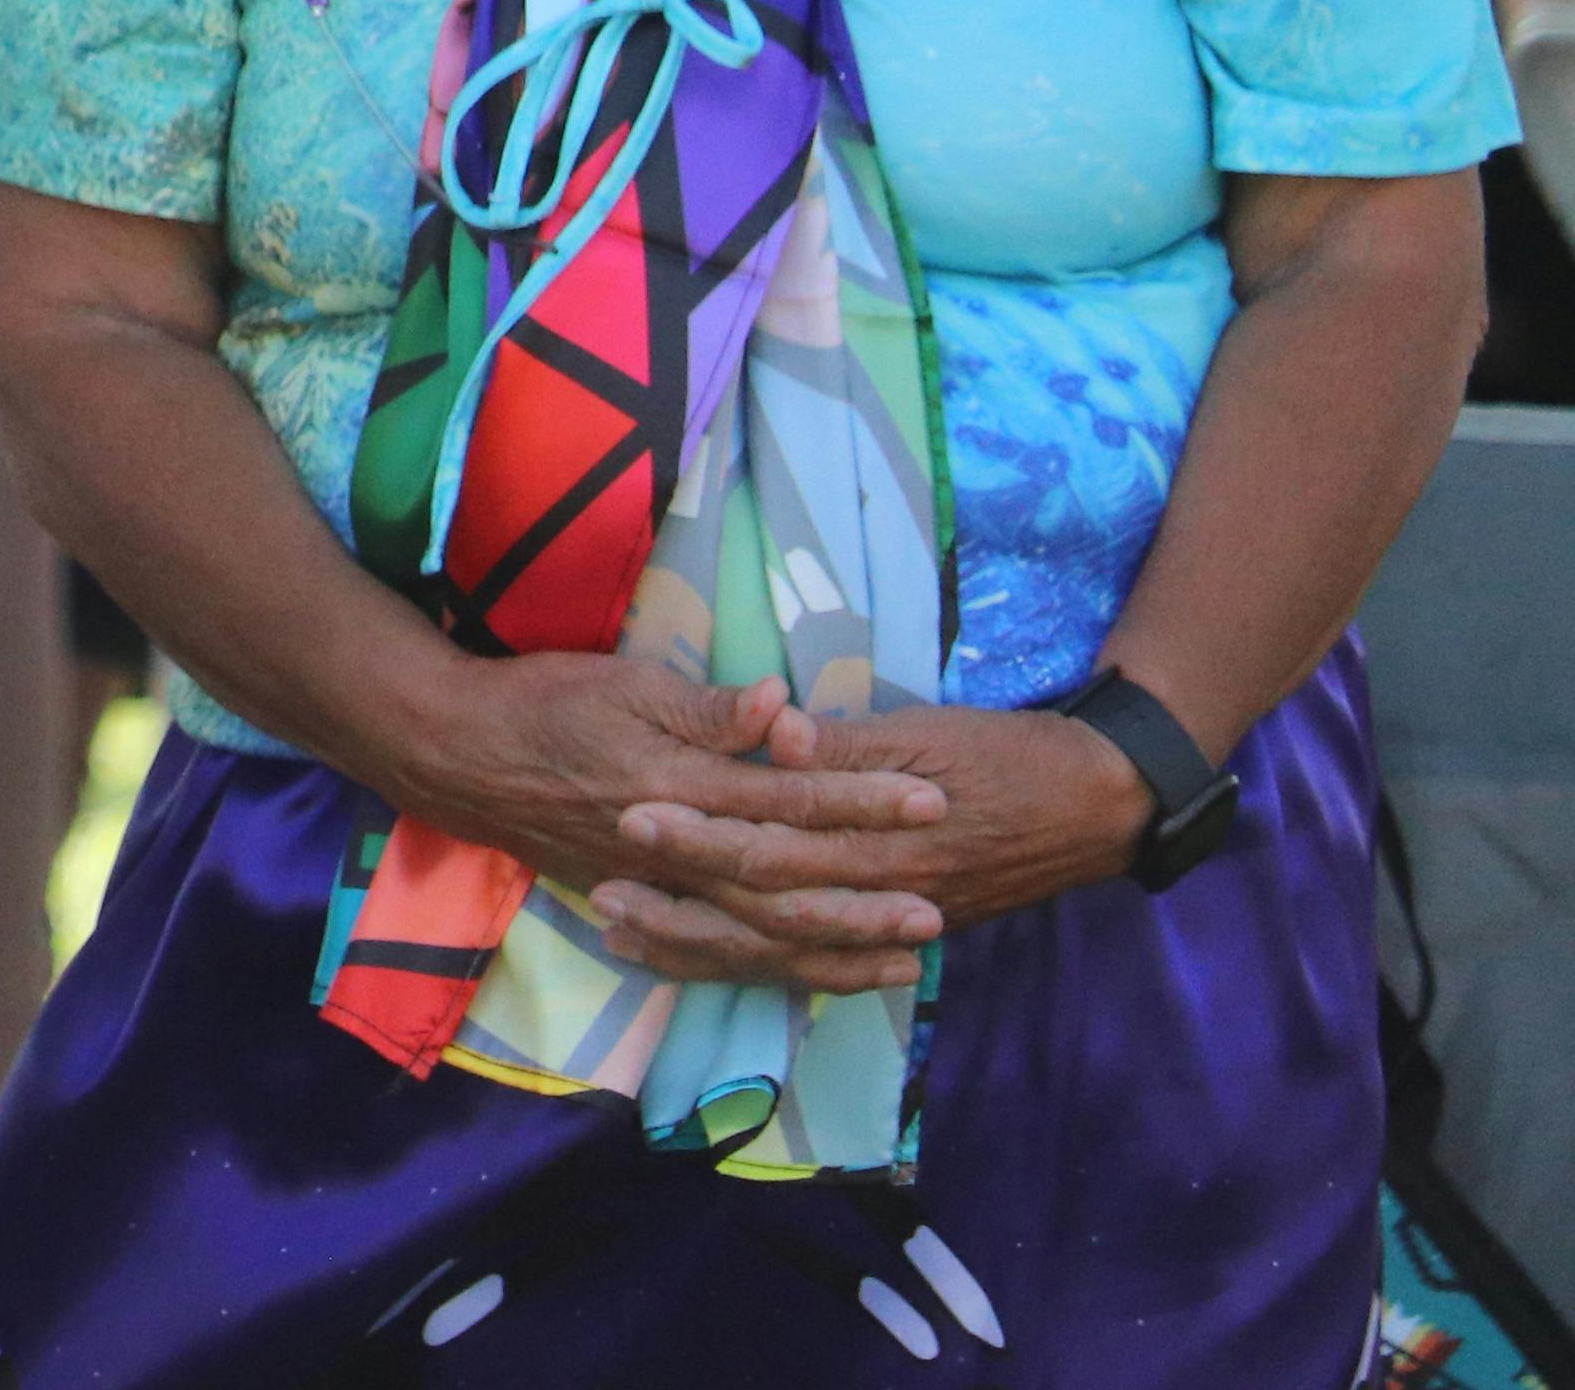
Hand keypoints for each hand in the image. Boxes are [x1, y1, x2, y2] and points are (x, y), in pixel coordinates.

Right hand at [380, 658, 954, 993]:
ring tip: (901, 961)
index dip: (861, 800)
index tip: (930, 800)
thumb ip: (708, 710)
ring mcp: (655, 887)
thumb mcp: (624, 684)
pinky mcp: (638, 902)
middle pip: (785, 887)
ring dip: (832, 950)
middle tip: (939, 909)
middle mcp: (675, 851)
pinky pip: (715, 953)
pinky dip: (770, 969)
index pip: (789, 798)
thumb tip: (784, 706)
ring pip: (756, 936)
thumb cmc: (542, 702)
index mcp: (677, 785)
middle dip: (865, 901)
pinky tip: (814, 975)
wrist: (454, 752)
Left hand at [619, 695, 1161, 948]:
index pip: (773, 842)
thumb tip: (777, 732)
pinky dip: (756, 965)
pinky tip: (700, 960)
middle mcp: (880, 894)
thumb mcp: (926, 732)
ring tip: (624, 934)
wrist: (1094, 804)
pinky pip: (816, 963)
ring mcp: (890, 922)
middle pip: (764, 906)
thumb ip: (848, 743)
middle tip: (602, 887)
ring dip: (702, 945)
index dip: (700, 833)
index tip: (631, 815)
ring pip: (782, 950)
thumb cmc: (1004, 753)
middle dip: (682, 900)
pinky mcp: (898, 932)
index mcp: (880, 838)